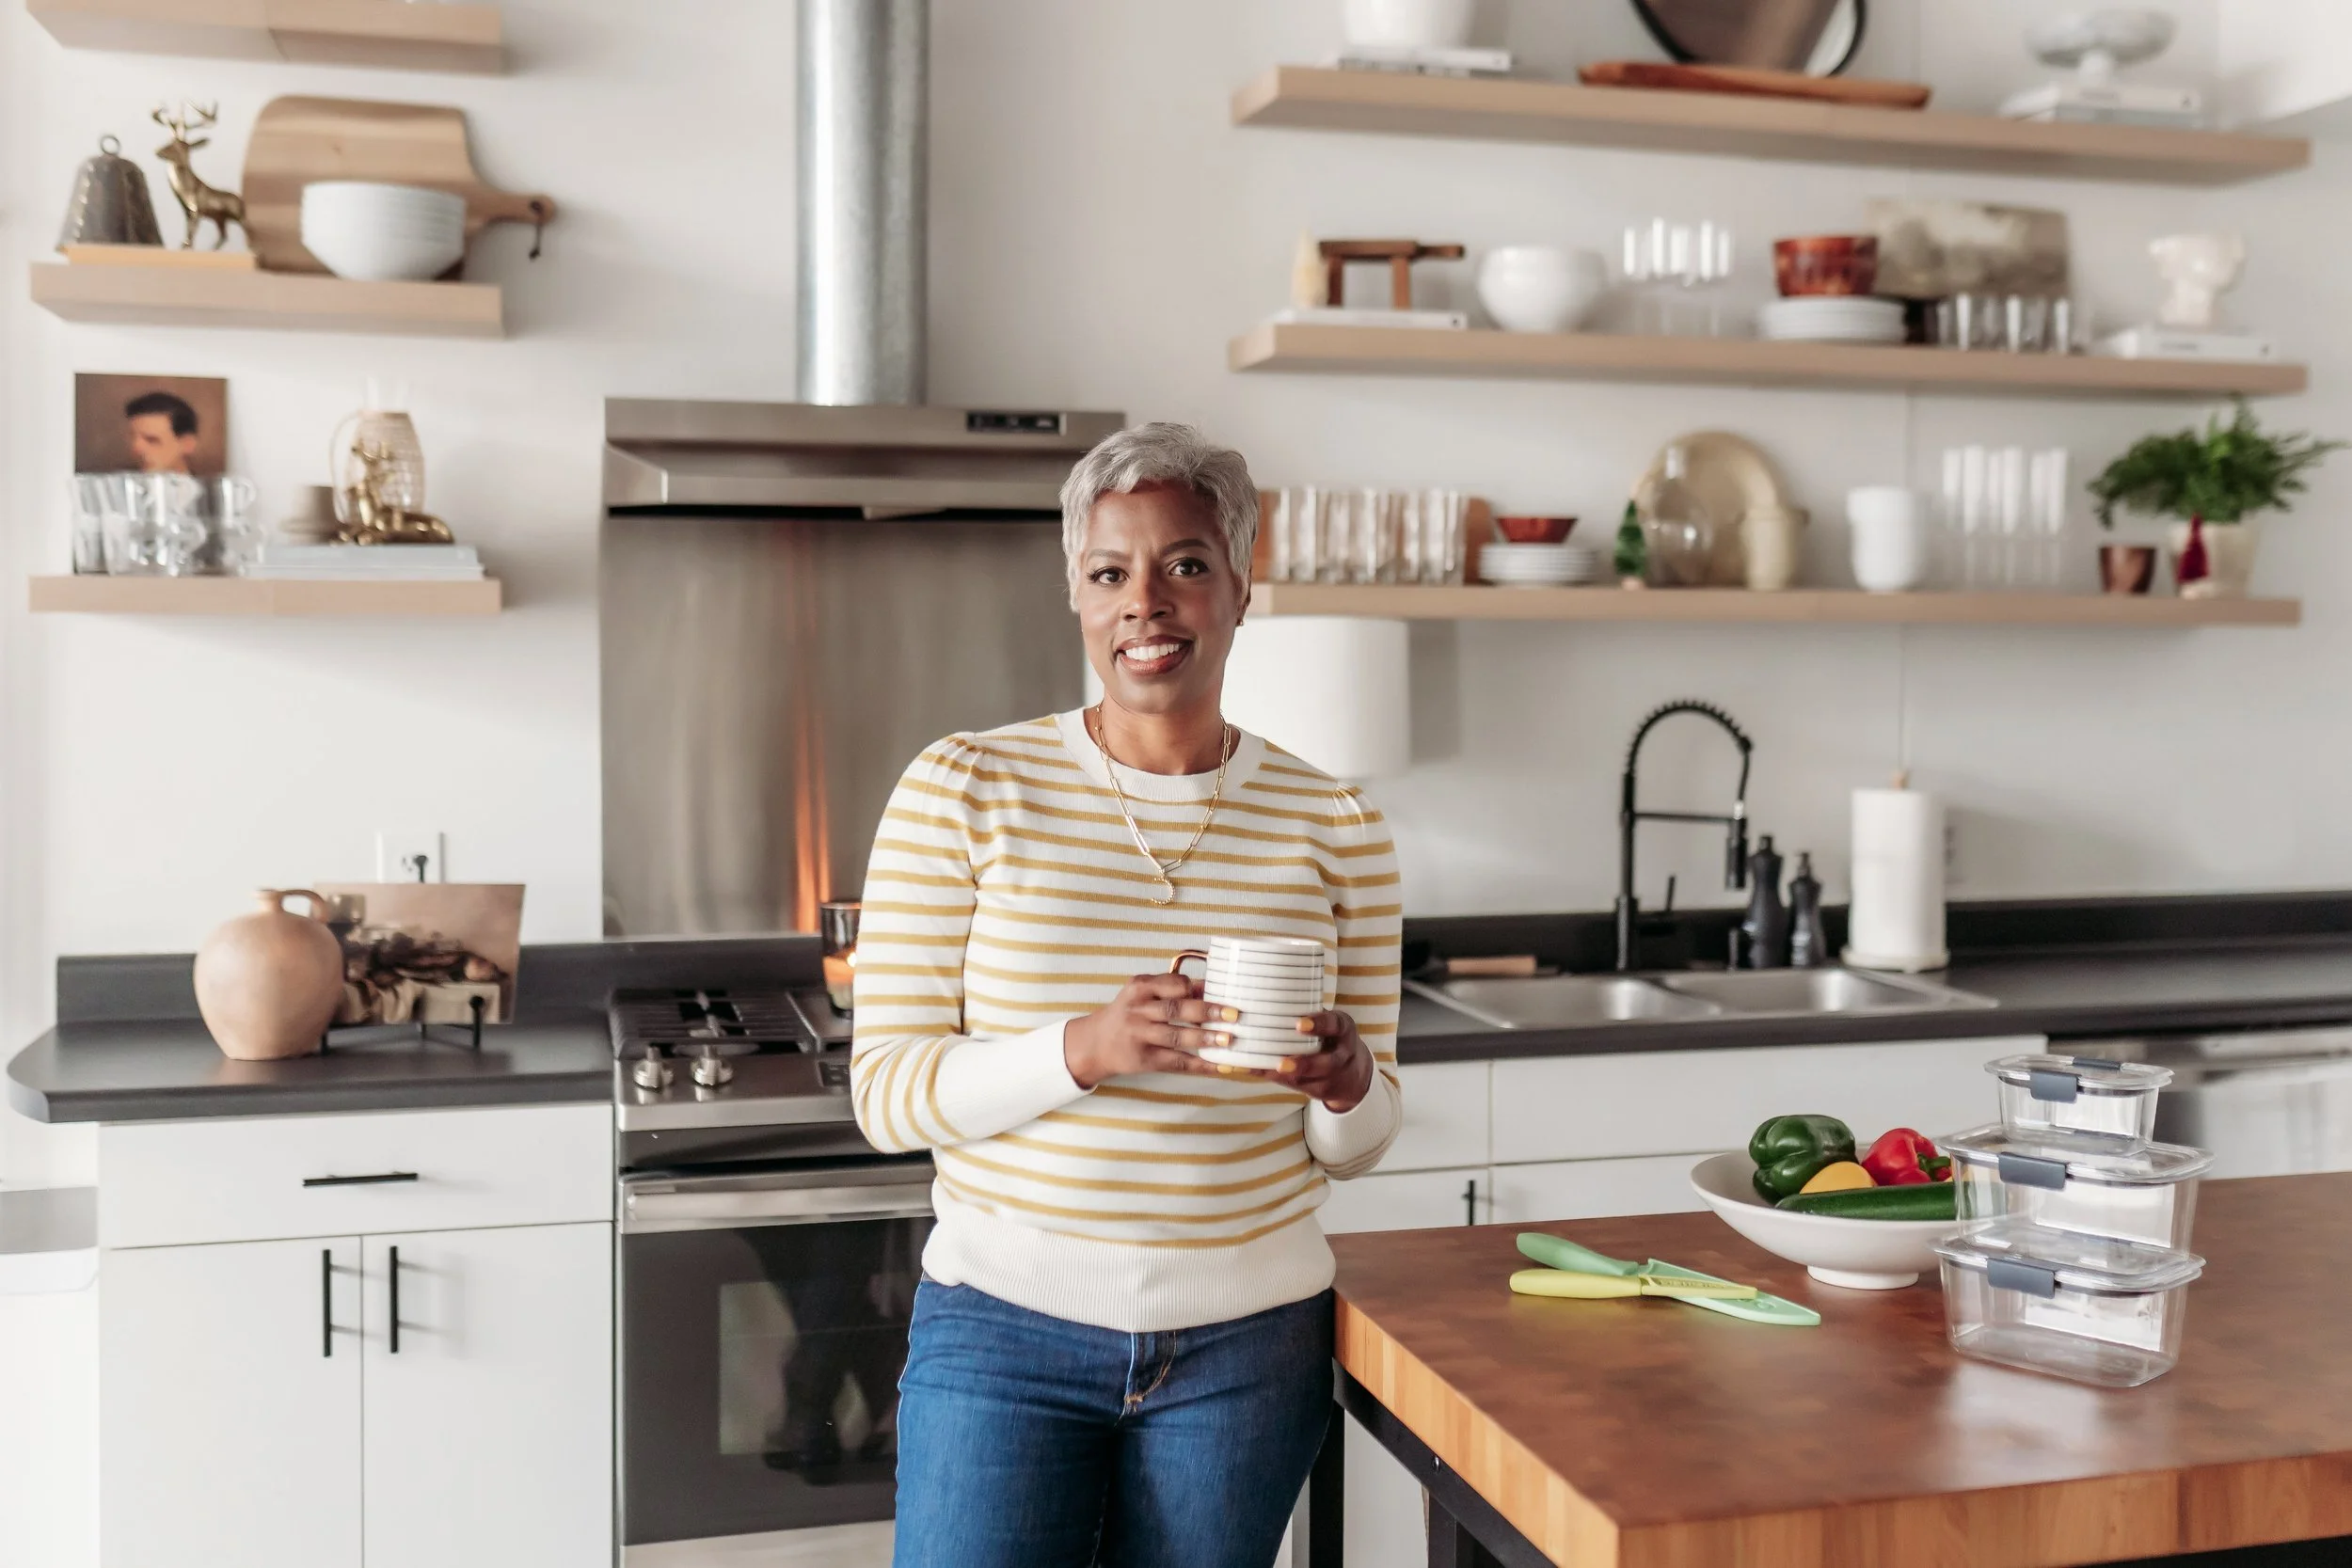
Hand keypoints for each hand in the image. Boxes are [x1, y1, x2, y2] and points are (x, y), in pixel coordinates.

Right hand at [1063, 973, 1241, 1088]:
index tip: (1222, 990)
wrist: (1095, 1043)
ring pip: (1175, 1037)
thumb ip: (1172, 988)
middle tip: (1233, 1014)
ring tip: (1227, 1040)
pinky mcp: (1145, 1060)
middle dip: (1205, 1011)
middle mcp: (1138, 1011)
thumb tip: (1212, 987)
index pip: (1171, 984)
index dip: (1196, 987)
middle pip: (1174, 1010)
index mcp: (1140, 988)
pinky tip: (1220, 1066)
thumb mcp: (1143, 993)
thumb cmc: (1129, 1013)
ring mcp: (1140, 1037)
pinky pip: (1176, 1062)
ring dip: (1204, 1039)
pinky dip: (1200, 1065)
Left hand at [1204, 1009, 1374, 1111]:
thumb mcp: (1329, 1021)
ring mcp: (1332, 1077)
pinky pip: (1297, 1087)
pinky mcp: (1319, 1090)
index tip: (1299, 1024)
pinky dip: (1274, 1078)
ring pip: (1310, 1080)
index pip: (1335, 1024)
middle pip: (1328, 1063)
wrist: (1352, 1073)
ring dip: (1286, 1077)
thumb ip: (1306, 1009)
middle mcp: (1342, 1055)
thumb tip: (1261, 989)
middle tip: (1282, 1063)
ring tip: (1265, 1072)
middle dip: (1304, 1064)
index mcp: (1343, 1029)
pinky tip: (1253, 1070)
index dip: (1319, 1024)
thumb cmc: (1329, 1036)